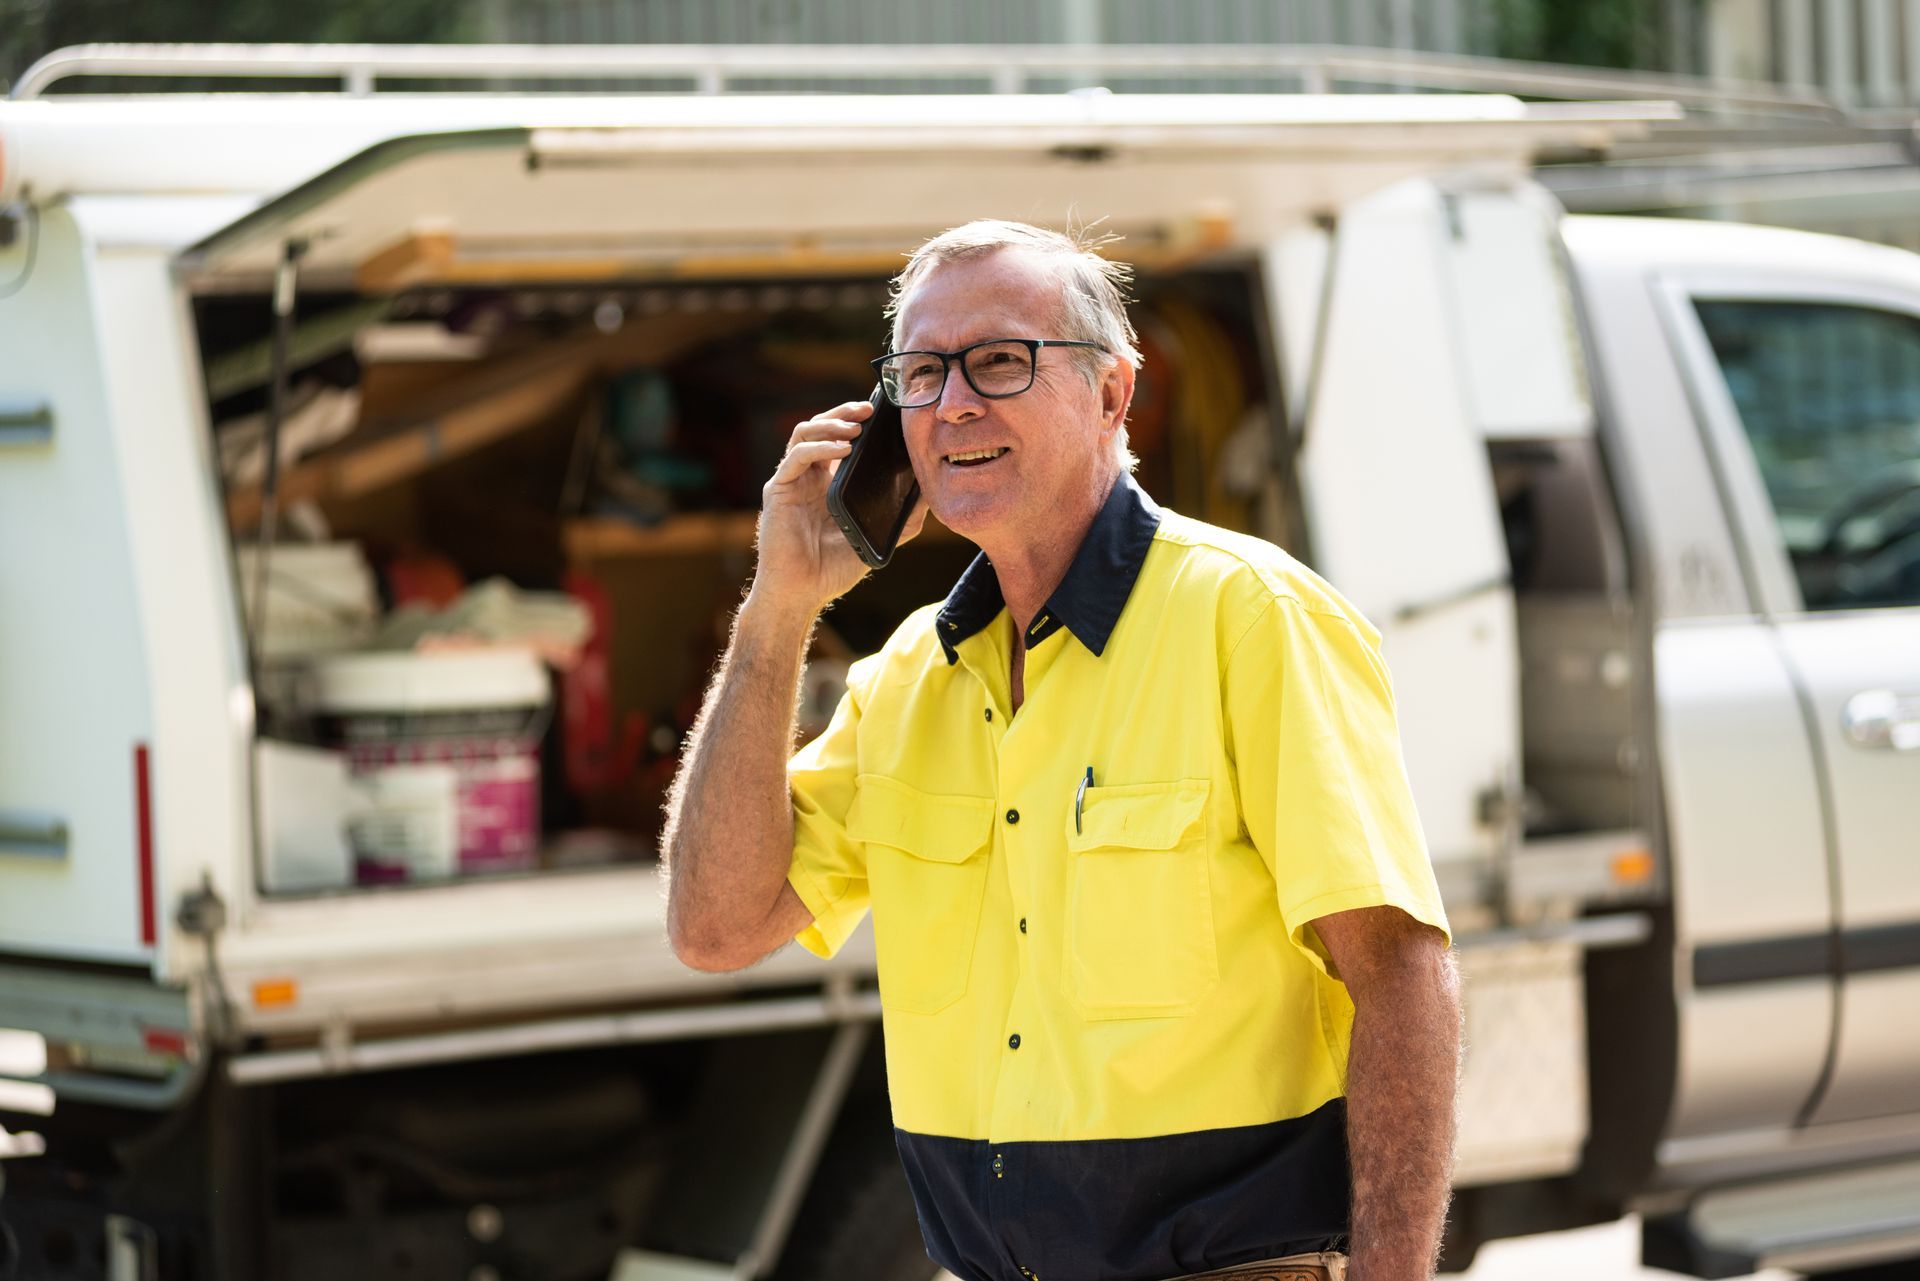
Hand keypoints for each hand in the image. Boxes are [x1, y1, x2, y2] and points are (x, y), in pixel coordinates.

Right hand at [749, 400, 927, 618]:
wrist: (802, 594)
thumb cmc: (831, 570)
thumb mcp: (873, 538)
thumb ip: (899, 521)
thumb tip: (927, 499)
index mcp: (827, 483)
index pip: (839, 439)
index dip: (856, 421)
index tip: (881, 414)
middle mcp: (807, 477)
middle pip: (820, 427)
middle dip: (844, 412)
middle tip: (870, 408)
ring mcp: (792, 482)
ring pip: (804, 433)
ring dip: (830, 423)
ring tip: (856, 426)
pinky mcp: (779, 491)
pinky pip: (796, 458)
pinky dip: (819, 448)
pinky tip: (842, 449)